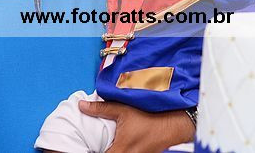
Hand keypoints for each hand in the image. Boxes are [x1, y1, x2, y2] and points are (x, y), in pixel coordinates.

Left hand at [79, 100, 194, 152]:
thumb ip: (101, 108)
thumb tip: (82, 105)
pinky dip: (118, 150)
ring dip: (109, 151)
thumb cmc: (149, 117)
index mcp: (120, 150)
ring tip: (104, 145)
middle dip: (99, 151)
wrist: (172, 124)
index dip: (92, 152)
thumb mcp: (123, 109)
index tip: (86, 148)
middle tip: (94, 145)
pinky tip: (116, 145)